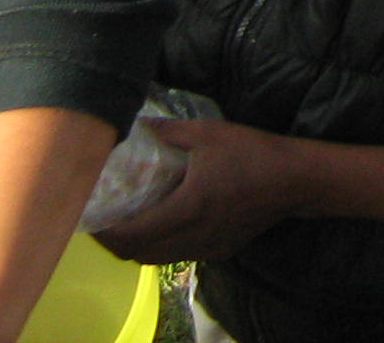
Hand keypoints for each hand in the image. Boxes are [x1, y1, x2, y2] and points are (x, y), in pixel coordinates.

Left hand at [92, 118, 306, 263]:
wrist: (295, 179)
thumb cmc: (252, 152)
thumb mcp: (209, 133)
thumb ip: (169, 131)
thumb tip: (137, 124)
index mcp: (186, 209)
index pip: (131, 235)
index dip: (105, 233)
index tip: (89, 218)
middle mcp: (192, 236)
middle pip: (138, 255)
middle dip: (114, 243)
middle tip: (101, 222)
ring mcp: (206, 248)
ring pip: (157, 259)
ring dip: (136, 248)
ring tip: (125, 225)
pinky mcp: (219, 250)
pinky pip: (178, 255)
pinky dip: (160, 247)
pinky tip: (163, 225)